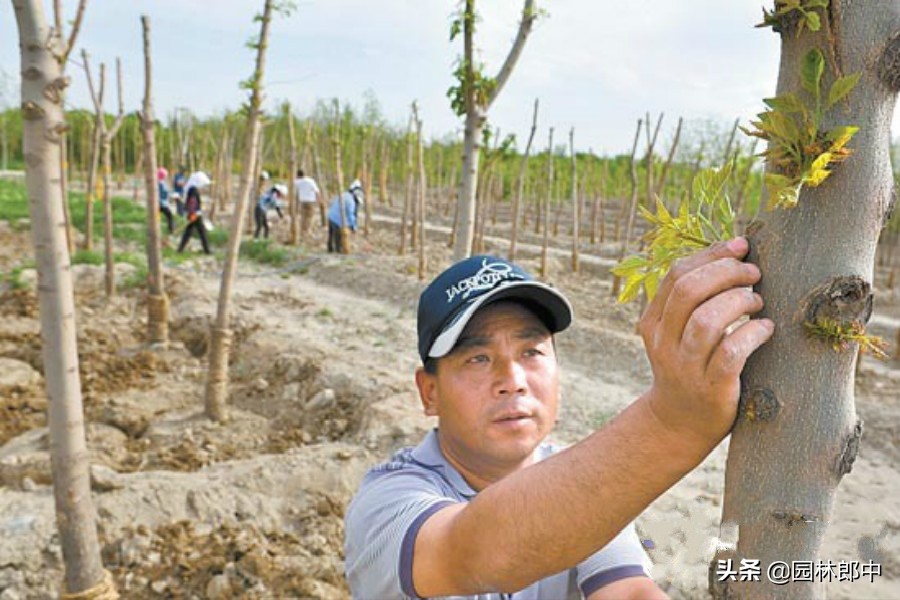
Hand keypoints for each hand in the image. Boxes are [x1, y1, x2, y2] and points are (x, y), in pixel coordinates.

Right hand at [639, 237, 773, 446]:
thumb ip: (695, 302)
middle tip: (754, 274)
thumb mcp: (679, 333)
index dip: (711, 255)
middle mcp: (664, 343)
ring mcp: (685, 368)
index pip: (676, 275)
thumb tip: (735, 253)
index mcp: (653, 323)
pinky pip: (731, 353)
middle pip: (689, 291)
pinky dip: (752, 334)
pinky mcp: (711, 389)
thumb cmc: (692, 367)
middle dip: (726, 273)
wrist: (680, 424)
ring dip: (739, 301)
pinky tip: (765, 329)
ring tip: (758, 302)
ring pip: (707, 321)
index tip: (741, 246)